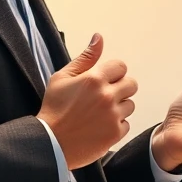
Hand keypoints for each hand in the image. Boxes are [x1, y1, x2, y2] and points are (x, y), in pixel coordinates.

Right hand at [38, 34, 137, 169]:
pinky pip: (126, 124)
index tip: (103, 81)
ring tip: (99, 114)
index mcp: (94, 79)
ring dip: (119, 108)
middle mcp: (107, 96)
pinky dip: (116, 126)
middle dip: (120, 88)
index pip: (121, 66)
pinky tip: (99, 127)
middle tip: (104, 97)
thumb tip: (99, 37)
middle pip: (131, 84)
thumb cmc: (54, 109)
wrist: (50, 143)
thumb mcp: (62, 78)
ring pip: (130, 105)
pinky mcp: (115, 133)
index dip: (112, 73)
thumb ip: (85, 58)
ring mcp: (113, 115)